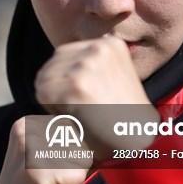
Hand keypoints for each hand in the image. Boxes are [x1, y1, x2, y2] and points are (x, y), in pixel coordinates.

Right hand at [0, 115, 88, 183]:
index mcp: (32, 121)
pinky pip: (75, 178)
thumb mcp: (55, 157)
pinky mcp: (34, 169)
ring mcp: (30, 146)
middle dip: (76, 166)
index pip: (79, 127)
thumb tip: (108, 133)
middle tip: (51, 179)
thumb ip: (74, 141)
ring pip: (82, 159)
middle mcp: (28, 127)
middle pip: (83, 142)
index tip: (53, 166)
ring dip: (73, 178)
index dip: (75, 153)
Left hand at [34, 36, 158, 156]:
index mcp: (110, 43)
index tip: (83, 98)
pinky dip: (51, 108)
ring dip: (52, 97)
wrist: (139, 140)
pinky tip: (72, 118)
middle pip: (53, 63)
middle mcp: (98, 48)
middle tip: (77, 109)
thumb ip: (89, 64)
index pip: (64, 54)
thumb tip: (53, 62)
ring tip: (75, 113)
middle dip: (57, 86)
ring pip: (44, 78)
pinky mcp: (76, 85)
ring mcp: (86, 64)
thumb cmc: (122, 116)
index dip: (65, 79)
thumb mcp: (112, 77)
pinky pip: (43, 93)